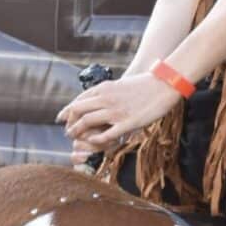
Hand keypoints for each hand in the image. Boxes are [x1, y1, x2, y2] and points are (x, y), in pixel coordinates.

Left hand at [55, 72, 181, 160]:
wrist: (164, 84)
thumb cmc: (144, 84)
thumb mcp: (120, 84)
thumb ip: (107, 92)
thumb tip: (99, 99)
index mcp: (104, 88)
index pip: (78, 101)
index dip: (67, 111)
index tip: (61, 118)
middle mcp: (106, 99)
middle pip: (77, 112)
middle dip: (69, 123)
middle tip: (68, 132)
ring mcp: (116, 111)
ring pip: (87, 122)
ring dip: (77, 132)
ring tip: (75, 138)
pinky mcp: (128, 123)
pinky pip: (106, 134)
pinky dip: (96, 139)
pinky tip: (94, 142)